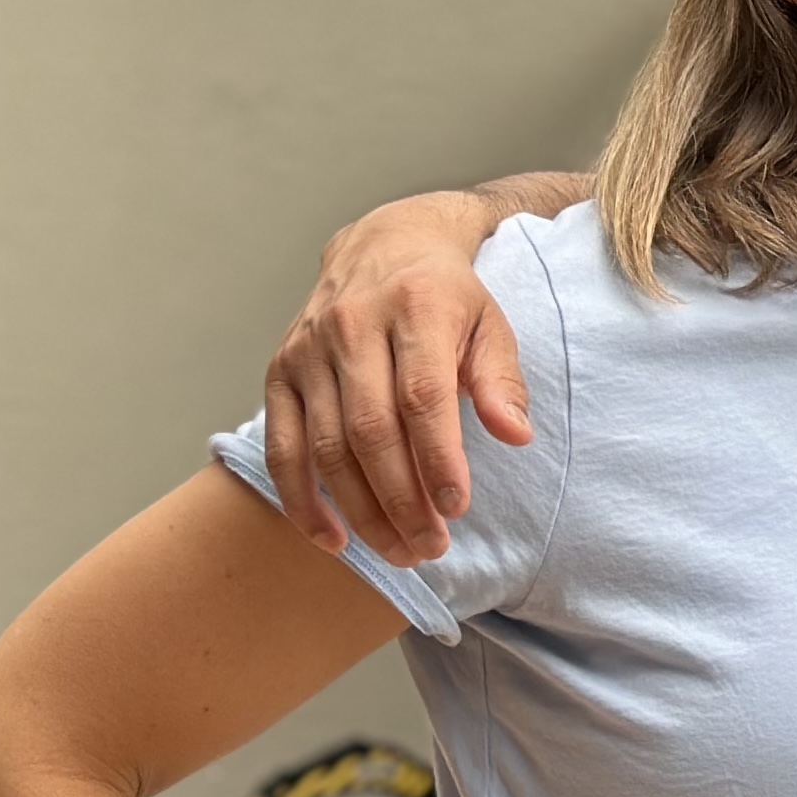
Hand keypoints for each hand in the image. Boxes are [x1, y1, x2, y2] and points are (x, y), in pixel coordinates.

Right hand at [261, 192, 525, 566]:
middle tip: (430, 547)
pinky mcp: (279, 372)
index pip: (422, 396)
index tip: (456, 509)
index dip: (438, 458)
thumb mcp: (490, 321)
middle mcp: (352, 326)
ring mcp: (308, 350)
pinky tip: (333, 539)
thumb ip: (501, 379)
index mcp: (415, 307)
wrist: (384, 244)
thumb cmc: (447, 296)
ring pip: (326, 446)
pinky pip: (282, 447)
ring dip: (359, 511)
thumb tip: (517, 435)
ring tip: (398, 552)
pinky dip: (301, 500)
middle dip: (400, 499)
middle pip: (370, 430)